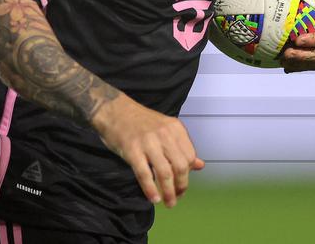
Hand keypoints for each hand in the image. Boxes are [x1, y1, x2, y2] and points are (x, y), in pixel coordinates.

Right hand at [92, 93, 204, 207]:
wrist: (114, 111)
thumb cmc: (141, 122)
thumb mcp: (165, 130)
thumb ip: (182, 147)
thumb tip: (200, 165)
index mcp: (175, 128)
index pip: (189, 156)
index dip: (188, 174)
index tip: (182, 185)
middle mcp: (164, 134)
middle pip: (180, 166)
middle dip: (181, 186)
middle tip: (177, 197)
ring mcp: (148, 142)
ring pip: (165, 172)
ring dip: (169, 192)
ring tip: (169, 203)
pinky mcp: (132, 150)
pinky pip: (145, 174)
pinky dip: (150, 189)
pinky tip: (154, 199)